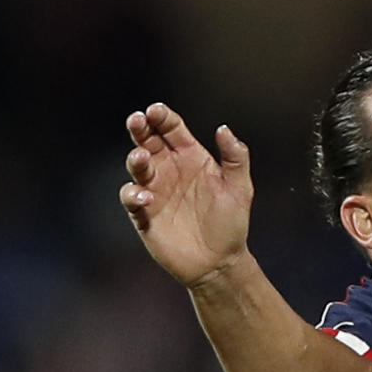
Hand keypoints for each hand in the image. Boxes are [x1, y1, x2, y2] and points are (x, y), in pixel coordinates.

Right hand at [120, 102, 253, 288]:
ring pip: (137, 166)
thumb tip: (223, 128)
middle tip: (137, 120)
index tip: (156, 110)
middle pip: (148, 141)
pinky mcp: (143, 213)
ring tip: (141, 158)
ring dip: (136, 159)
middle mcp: (169, 169)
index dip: (163, 117)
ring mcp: (155, 189)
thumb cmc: (231, 222)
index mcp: (191, 157)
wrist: (220, 261)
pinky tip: (144, 196)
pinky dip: (133, 194)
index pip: (173, 129)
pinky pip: (132, 198)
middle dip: (140, 128)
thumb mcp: (240, 188)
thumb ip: (236, 157)